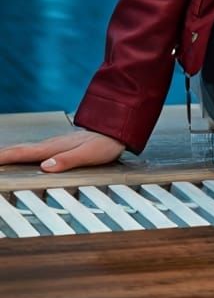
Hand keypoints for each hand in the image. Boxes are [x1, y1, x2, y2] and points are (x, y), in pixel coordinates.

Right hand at [0, 129, 125, 172]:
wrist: (117, 131)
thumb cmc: (105, 144)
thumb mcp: (88, 155)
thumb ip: (67, 160)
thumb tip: (45, 167)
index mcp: (54, 148)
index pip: (25, 152)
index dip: (6, 157)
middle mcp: (52, 144)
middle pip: (22, 150)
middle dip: (3, 155)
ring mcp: (55, 144)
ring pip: (28, 149)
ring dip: (12, 154)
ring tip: (1, 159)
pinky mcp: (60, 146)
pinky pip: (36, 150)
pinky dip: (24, 153)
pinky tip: (24, 157)